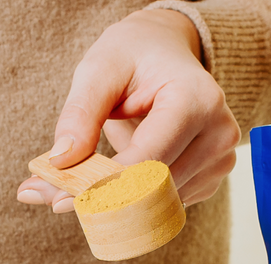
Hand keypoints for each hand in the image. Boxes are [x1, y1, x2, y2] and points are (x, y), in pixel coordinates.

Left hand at [17, 9, 239, 212]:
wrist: (166, 53)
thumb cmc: (133, 56)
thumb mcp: (99, 69)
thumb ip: (80, 113)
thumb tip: (61, 161)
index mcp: (197, 99)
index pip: (149, 160)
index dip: (104, 184)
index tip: (60, 197)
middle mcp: (218, 133)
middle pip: (153, 188)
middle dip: (100, 197)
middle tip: (52, 197)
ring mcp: (219, 160)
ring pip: (157, 204)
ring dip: (112, 203)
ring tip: (75, 182)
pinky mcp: (208, 179)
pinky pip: (163, 204)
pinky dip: (130, 202)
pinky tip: (110, 180)